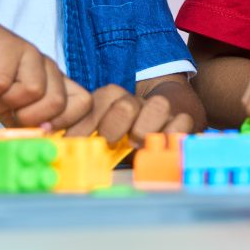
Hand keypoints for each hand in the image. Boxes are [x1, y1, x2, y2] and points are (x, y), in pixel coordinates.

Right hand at [0, 5, 75, 127]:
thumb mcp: (9, 109)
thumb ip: (25, 125)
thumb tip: (40, 145)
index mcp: (54, 83)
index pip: (83, 103)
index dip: (65, 123)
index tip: (39, 132)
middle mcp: (49, 67)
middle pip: (58, 102)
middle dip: (30, 117)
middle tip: (11, 110)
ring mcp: (32, 54)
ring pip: (34, 91)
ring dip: (7, 100)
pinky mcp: (10, 47)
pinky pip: (3, 81)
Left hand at [66, 81, 199, 143]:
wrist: (171, 115)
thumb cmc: (130, 135)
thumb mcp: (105, 134)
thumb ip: (88, 137)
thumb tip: (64, 146)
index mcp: (116, 102)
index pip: (100, 101)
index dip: (85, 123)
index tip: (72, 141)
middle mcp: (139, 103)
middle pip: (126, 102)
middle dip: (114, 124)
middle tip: (109, 141)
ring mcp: (162, 111)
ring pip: (158, 106)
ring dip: (144, 128)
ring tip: (137, 144)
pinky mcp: (185, 120)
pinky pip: (182, 122)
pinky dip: (171, 135)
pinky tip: (161, 148)